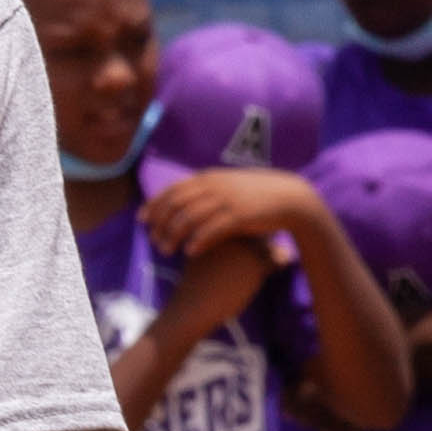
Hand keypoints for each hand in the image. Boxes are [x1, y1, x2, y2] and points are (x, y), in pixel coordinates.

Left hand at [139, 168, 320, 262]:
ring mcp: (226, 200)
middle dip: (160, 223)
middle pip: (176, 204)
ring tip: (165, 250)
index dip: (154, 204)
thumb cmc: (258, 193)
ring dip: (173, 235)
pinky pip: (211, 229)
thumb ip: (208, 190)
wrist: (290, 197)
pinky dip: (197, 240)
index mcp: (209, 178)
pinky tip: (189, 252)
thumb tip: (187, 199)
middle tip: (152, 240)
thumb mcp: (229, 185)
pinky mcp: (238, 216)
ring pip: (189, 218)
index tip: (141, 219)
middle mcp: (214, 186)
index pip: (173, 190)